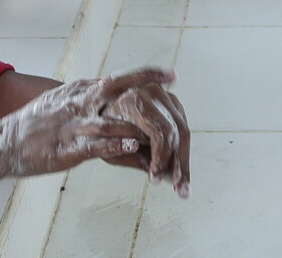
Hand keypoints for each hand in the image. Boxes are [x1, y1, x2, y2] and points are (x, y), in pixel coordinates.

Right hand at [0, 68, 173, 198]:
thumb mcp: (63, 102)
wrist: (4, 142)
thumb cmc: (36, 124)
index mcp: (80, 92)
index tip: (171, 74)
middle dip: (145, 83)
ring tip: (162, 129)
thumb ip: (87, 96)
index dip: (145, 75)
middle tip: (171, 84)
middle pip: (117, 87)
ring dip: (138, 126)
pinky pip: (94, 146)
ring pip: (110, 120)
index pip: (119, 79)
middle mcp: (79, 103)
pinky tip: (131, 146)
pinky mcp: (67, 149)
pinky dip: (113, 145)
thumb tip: (109, 89)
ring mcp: (73, 125)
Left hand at [100, 79, 191, 197]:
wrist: (97, 106)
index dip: (161, 157)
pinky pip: (182, 129)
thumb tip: (159, 173)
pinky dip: (182, 151)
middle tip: (179, 189)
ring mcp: (165, 95)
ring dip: (184, 161)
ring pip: (183, 131)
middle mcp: (152, 92)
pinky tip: (180, 172)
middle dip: (179, 164)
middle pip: (176, 131)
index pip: (159, 131)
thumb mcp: (106, 144)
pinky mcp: (171, 102)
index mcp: (133, 99)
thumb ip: (132, 157)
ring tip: (183, 187)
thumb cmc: (98, 127)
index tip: (155, 178)